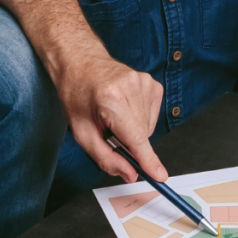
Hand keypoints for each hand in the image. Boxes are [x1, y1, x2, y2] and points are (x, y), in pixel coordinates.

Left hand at [60, 52, 165, 182]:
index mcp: (112, 99)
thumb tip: (129, 173)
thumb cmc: (77, 93)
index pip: (135, 138)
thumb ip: (105, 157)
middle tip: (108, 129)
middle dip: (128, 142)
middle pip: (142, 135)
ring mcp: (146, 83)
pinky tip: (125, 108)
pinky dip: (139, 119)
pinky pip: (152, 116)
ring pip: (148, 127)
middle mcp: (132, 88)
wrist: (81, 62)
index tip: (160, 176)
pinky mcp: (153, 83)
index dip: (147, 160)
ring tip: (115, 114)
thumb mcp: (81, 132)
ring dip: (133, 130)